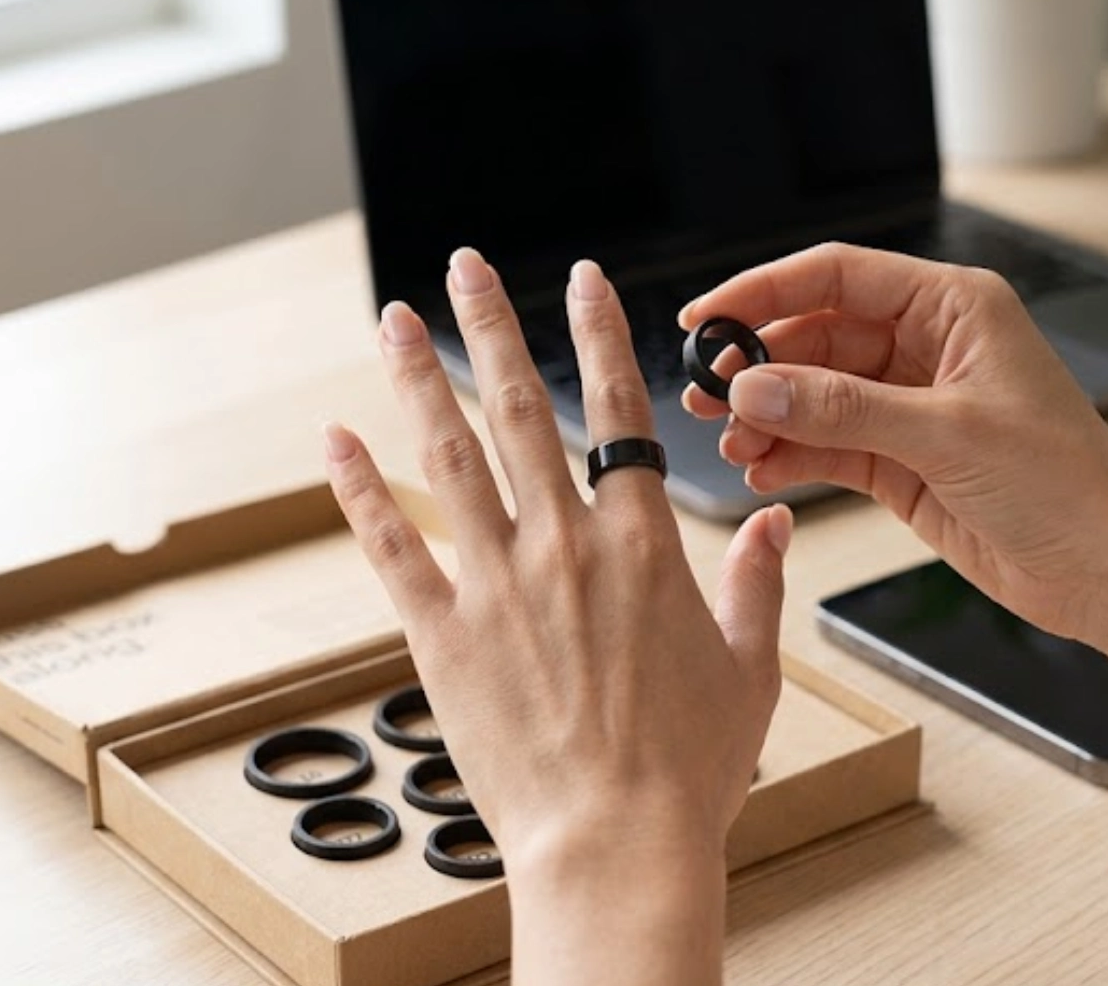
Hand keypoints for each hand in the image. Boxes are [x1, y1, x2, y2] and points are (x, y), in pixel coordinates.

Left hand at [322, 248, 790, 983]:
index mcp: (643, 546)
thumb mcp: (751, 669)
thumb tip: (770, 521)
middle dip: (492, 326)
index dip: (598, 334)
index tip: (580, 279)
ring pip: (449, 456)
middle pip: (522, 410)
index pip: (619, 412)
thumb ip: (757, 583)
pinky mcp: (442, 633)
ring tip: (395, 318)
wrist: (617, 842)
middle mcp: (565, 546)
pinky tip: (337, 438)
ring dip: (419, 379)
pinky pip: (392, 544)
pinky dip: (361, 488)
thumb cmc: (691, 768)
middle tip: (463, 265)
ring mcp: (497, 584)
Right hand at [681, 242, 1107, 640]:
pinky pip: (828, 445)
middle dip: (758, 364)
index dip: (765, 290)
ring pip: (815, 394)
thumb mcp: (947, 434)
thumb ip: (843, 409)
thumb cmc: (1066, 483)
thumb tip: (755, 385)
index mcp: (955, 306)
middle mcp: (930, 346)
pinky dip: (791, 455)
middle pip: (817, 335)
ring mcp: (913, 405)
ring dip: (769, 415)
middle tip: (704, 393)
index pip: (838, 275)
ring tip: (731, 442)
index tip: (706, 316)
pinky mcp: (902, 460)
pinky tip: (762, 470)